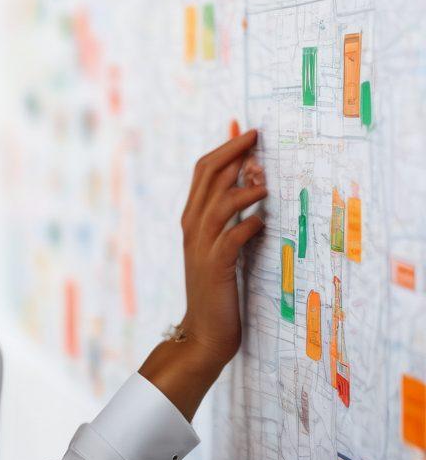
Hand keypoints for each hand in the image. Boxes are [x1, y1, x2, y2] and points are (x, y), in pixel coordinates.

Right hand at [178, 127, 266, 367]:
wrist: (204, 331)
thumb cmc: (216, 288)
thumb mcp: (220, 246)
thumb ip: (229, 218)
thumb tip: (253, 188)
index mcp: (192, 217)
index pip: (204, 169)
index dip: (225, 145)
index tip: (246, 128)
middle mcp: (193, 225)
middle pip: (210, 174)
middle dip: (235, 151)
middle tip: (257, 136)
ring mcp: (202, 244)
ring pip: (220, 201)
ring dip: (245, 187)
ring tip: (267, 182)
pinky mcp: (216, 265)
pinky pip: (233, 236)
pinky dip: (249, 224)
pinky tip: (263, 222)